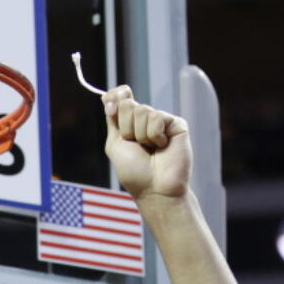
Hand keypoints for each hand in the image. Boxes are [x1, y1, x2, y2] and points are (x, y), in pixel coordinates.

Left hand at [102, 85, 191, 201]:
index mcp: (128, 124)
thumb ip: (112, 120)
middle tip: (135, 145)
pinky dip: (154, 135)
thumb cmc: (135, 172)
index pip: (120, 97)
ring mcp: (161, 121)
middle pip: (128, 104)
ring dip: (140, 135)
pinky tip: (162, 146)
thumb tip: (107, 96)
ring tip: (150, 149)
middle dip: (126, 127)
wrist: (155, 188)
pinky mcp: (176, 124)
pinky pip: (157, 118)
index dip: (115, 96)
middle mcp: (144, 120)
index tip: (110, 105)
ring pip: (142, 110)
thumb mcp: (115, 145)